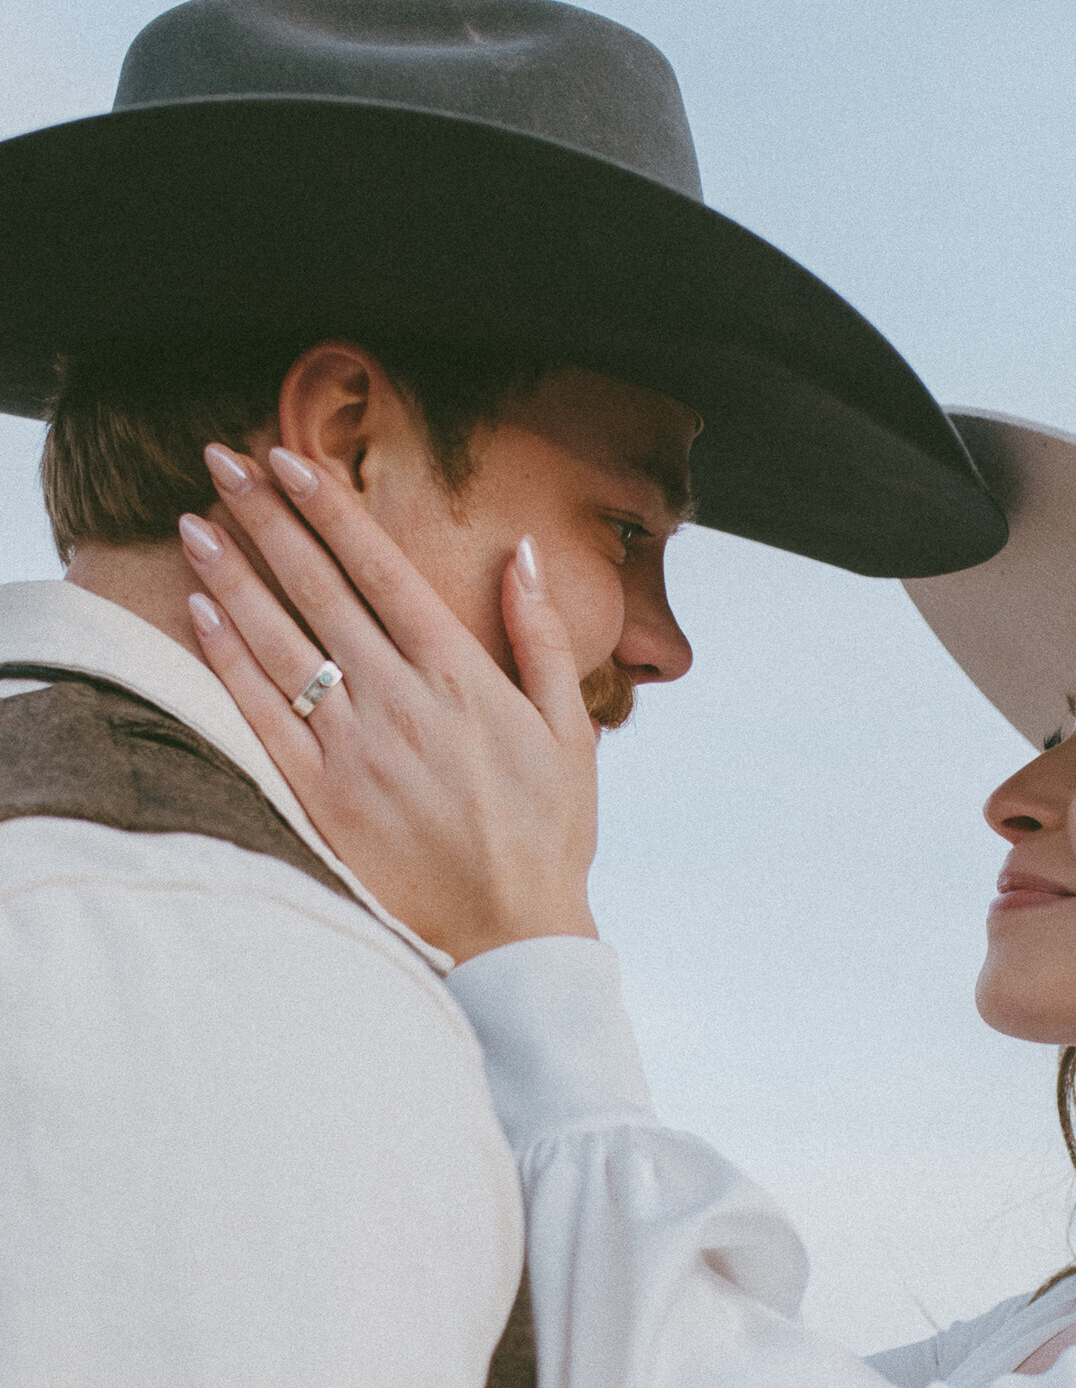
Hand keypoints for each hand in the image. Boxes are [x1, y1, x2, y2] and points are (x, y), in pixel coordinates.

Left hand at [180, 443, 598, 962]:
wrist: (513, 929)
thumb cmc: (549, 830)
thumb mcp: (570, 729)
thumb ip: (540, 634)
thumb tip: (523, 550)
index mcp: (460, 674)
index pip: (381, 569)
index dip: (330, 509)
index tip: (287, 458)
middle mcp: (400, 699)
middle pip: (318, 589)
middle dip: (266, 518)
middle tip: (219, 461)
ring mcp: (356, 748)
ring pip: (281, 643)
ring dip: (232, 577)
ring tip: (193, 522)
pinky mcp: (324, 798)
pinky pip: (264, 717)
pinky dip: (229, 662)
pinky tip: (200, 614)